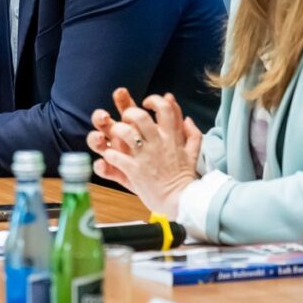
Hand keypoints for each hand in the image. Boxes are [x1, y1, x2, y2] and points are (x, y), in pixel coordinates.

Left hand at [86, 88, 201, 216]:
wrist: (182, 201)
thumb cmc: (184, 176)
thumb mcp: (193, 152)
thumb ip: (192, 132)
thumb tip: (187, 117)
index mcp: (171, 137)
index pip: (165, 109)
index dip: (154, 100)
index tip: (146, 104)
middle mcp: (157, 144)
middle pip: (140, 117)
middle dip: (129, 112)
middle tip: (126, 118)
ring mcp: (144, 157)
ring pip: (124, 133)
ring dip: (116, 130)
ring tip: (115, 135)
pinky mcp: (134, 171)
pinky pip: (115, 156)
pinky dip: (109, 154)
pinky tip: (111, 155)